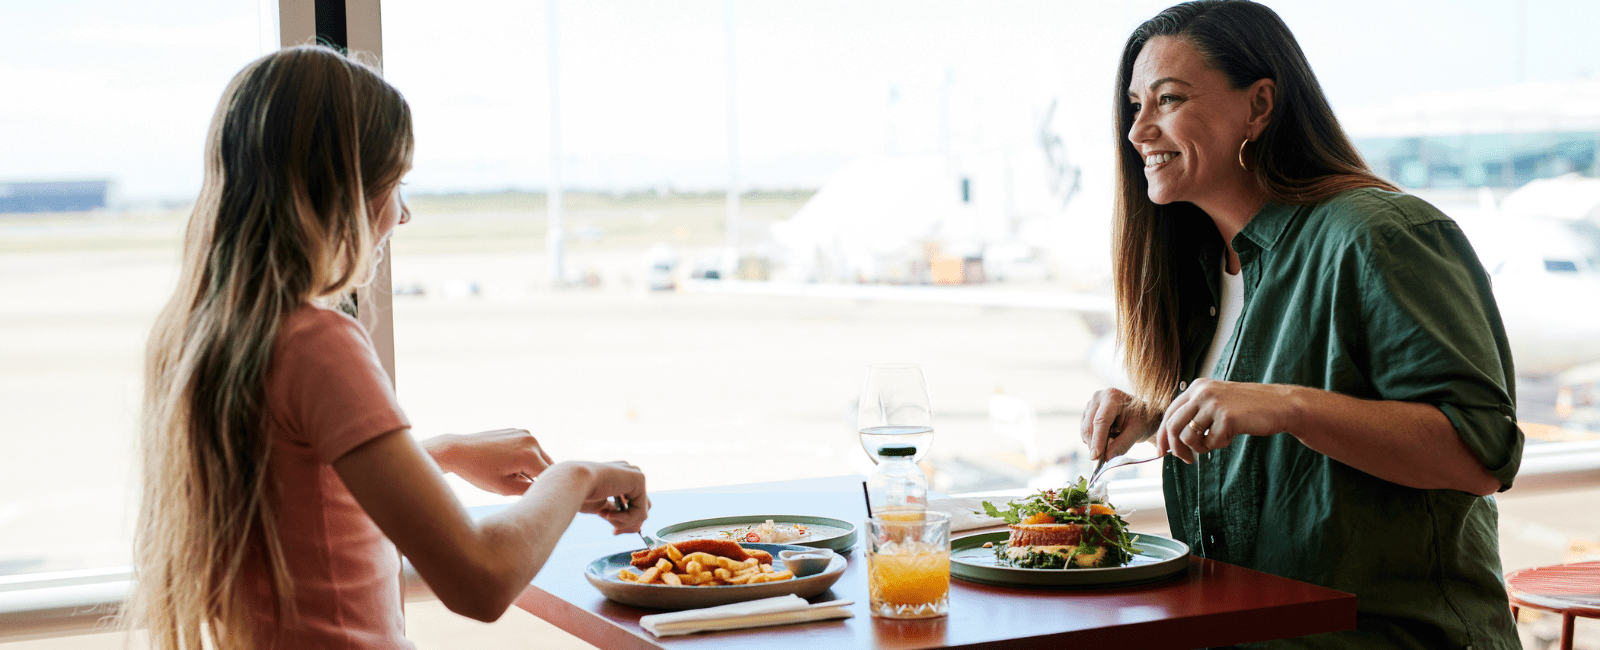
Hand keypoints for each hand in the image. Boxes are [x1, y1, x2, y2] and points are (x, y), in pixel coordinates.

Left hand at [425, 429, 554, 495]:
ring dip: (531, 468)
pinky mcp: (519, 431)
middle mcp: (531, 440)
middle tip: (517, 486)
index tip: (535, 498)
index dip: (543, 490)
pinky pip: (530, 449)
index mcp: (529, 455)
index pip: (549, 478)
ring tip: (508, 473)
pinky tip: (504, 463)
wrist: (457, 451)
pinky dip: (524, 458)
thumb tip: (546, 491)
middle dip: (538, 478)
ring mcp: (525, 433)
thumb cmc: (477, 472)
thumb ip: (529, 491)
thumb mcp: (504, 489)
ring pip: (539, 457)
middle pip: (548, 466)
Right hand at [570, 461, 649, 534]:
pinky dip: (626, 519)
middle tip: (615, 532)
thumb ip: (617, 514)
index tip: (614, 532)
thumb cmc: (580, 495)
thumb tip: (636, 528)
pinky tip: (609, 513)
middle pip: (640, 508)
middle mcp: (628, 473)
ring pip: (642, 512)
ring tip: (607, 517)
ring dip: (625, 521)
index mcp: (618, 478)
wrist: (572, 483)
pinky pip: (641, 512)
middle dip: (628, 524)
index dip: (625, 521)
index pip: (632, 504)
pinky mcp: (639, 478)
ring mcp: (634, 474)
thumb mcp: (602, 507)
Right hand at [1080, 387, 1156, 460]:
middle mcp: (1099, 397)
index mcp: (1112, 396)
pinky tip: (1107, 438)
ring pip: (1085, 430)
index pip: (1101, 420)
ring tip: (1113, 442)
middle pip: (1089, 426)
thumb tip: (1107, 459)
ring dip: (1095, 442)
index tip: (1095, 457)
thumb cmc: (1143, 420)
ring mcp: (1091, 404)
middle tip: (1102, 461)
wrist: (1142, 414)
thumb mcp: (1137, 432)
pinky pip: (1084, 431)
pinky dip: (1093, 440)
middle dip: (1094, 445)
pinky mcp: (1087, 412)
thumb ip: (1122, 445)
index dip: (1097, 439)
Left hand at [1156, 379, 1299, 463]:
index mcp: (1197, 387)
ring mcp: (1213, 403)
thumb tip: (1172, 438)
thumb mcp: (1217, 402)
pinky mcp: (1226, 417)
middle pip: (1173, 426)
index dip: (1162, 435)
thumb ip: (1196, 413)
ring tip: (1214, 444)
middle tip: (1186, 460)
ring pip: (1189, 436)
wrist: (1280, 405)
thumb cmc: (1248, 408)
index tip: (1161, 452)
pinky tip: (1231, 436)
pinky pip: (1211, 442)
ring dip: (1200, 448)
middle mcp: (1202, 392)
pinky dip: (1219, 445)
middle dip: (1176, 448)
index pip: (1169, 413)